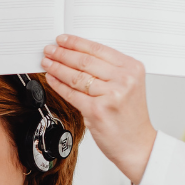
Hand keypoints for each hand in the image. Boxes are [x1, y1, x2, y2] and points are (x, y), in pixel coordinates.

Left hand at [41, 34, 157, 183]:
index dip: (76, 43)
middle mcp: (124, 79)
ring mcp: (111, 95)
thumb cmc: (130, 117)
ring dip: (57, 67)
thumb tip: (77, 56)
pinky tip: (51, 79)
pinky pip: (72, 94)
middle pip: (85, 61)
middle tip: (50, 50)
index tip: (62, 40)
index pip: (98, 49)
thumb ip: (109, 71)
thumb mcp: (128, 86)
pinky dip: (58, 85)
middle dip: (63, 53)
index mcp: (132, 68)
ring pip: (76, 76)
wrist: (137, 145)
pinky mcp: (98, 110)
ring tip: (47, 63)